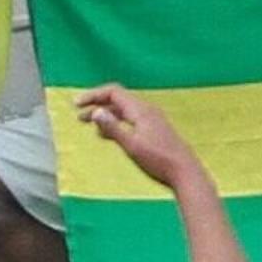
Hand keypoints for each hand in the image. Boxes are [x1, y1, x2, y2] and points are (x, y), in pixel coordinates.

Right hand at [73, 84, 202, 191]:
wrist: (184, 170)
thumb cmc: (158, 159)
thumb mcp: (131, 145)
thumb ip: (112, 128)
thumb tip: (95, 112)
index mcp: (140, 110)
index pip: (113, 92)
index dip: (94, 95)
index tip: (77, 104)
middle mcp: (146, 109)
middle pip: (118, 99)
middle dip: (97, 105)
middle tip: (79, 116)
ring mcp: (152, 118)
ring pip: (124, 109)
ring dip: (106, 114)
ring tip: (90, 124)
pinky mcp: (154, 128)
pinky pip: (130, 118)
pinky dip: (116, 122)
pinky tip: (109, 134)